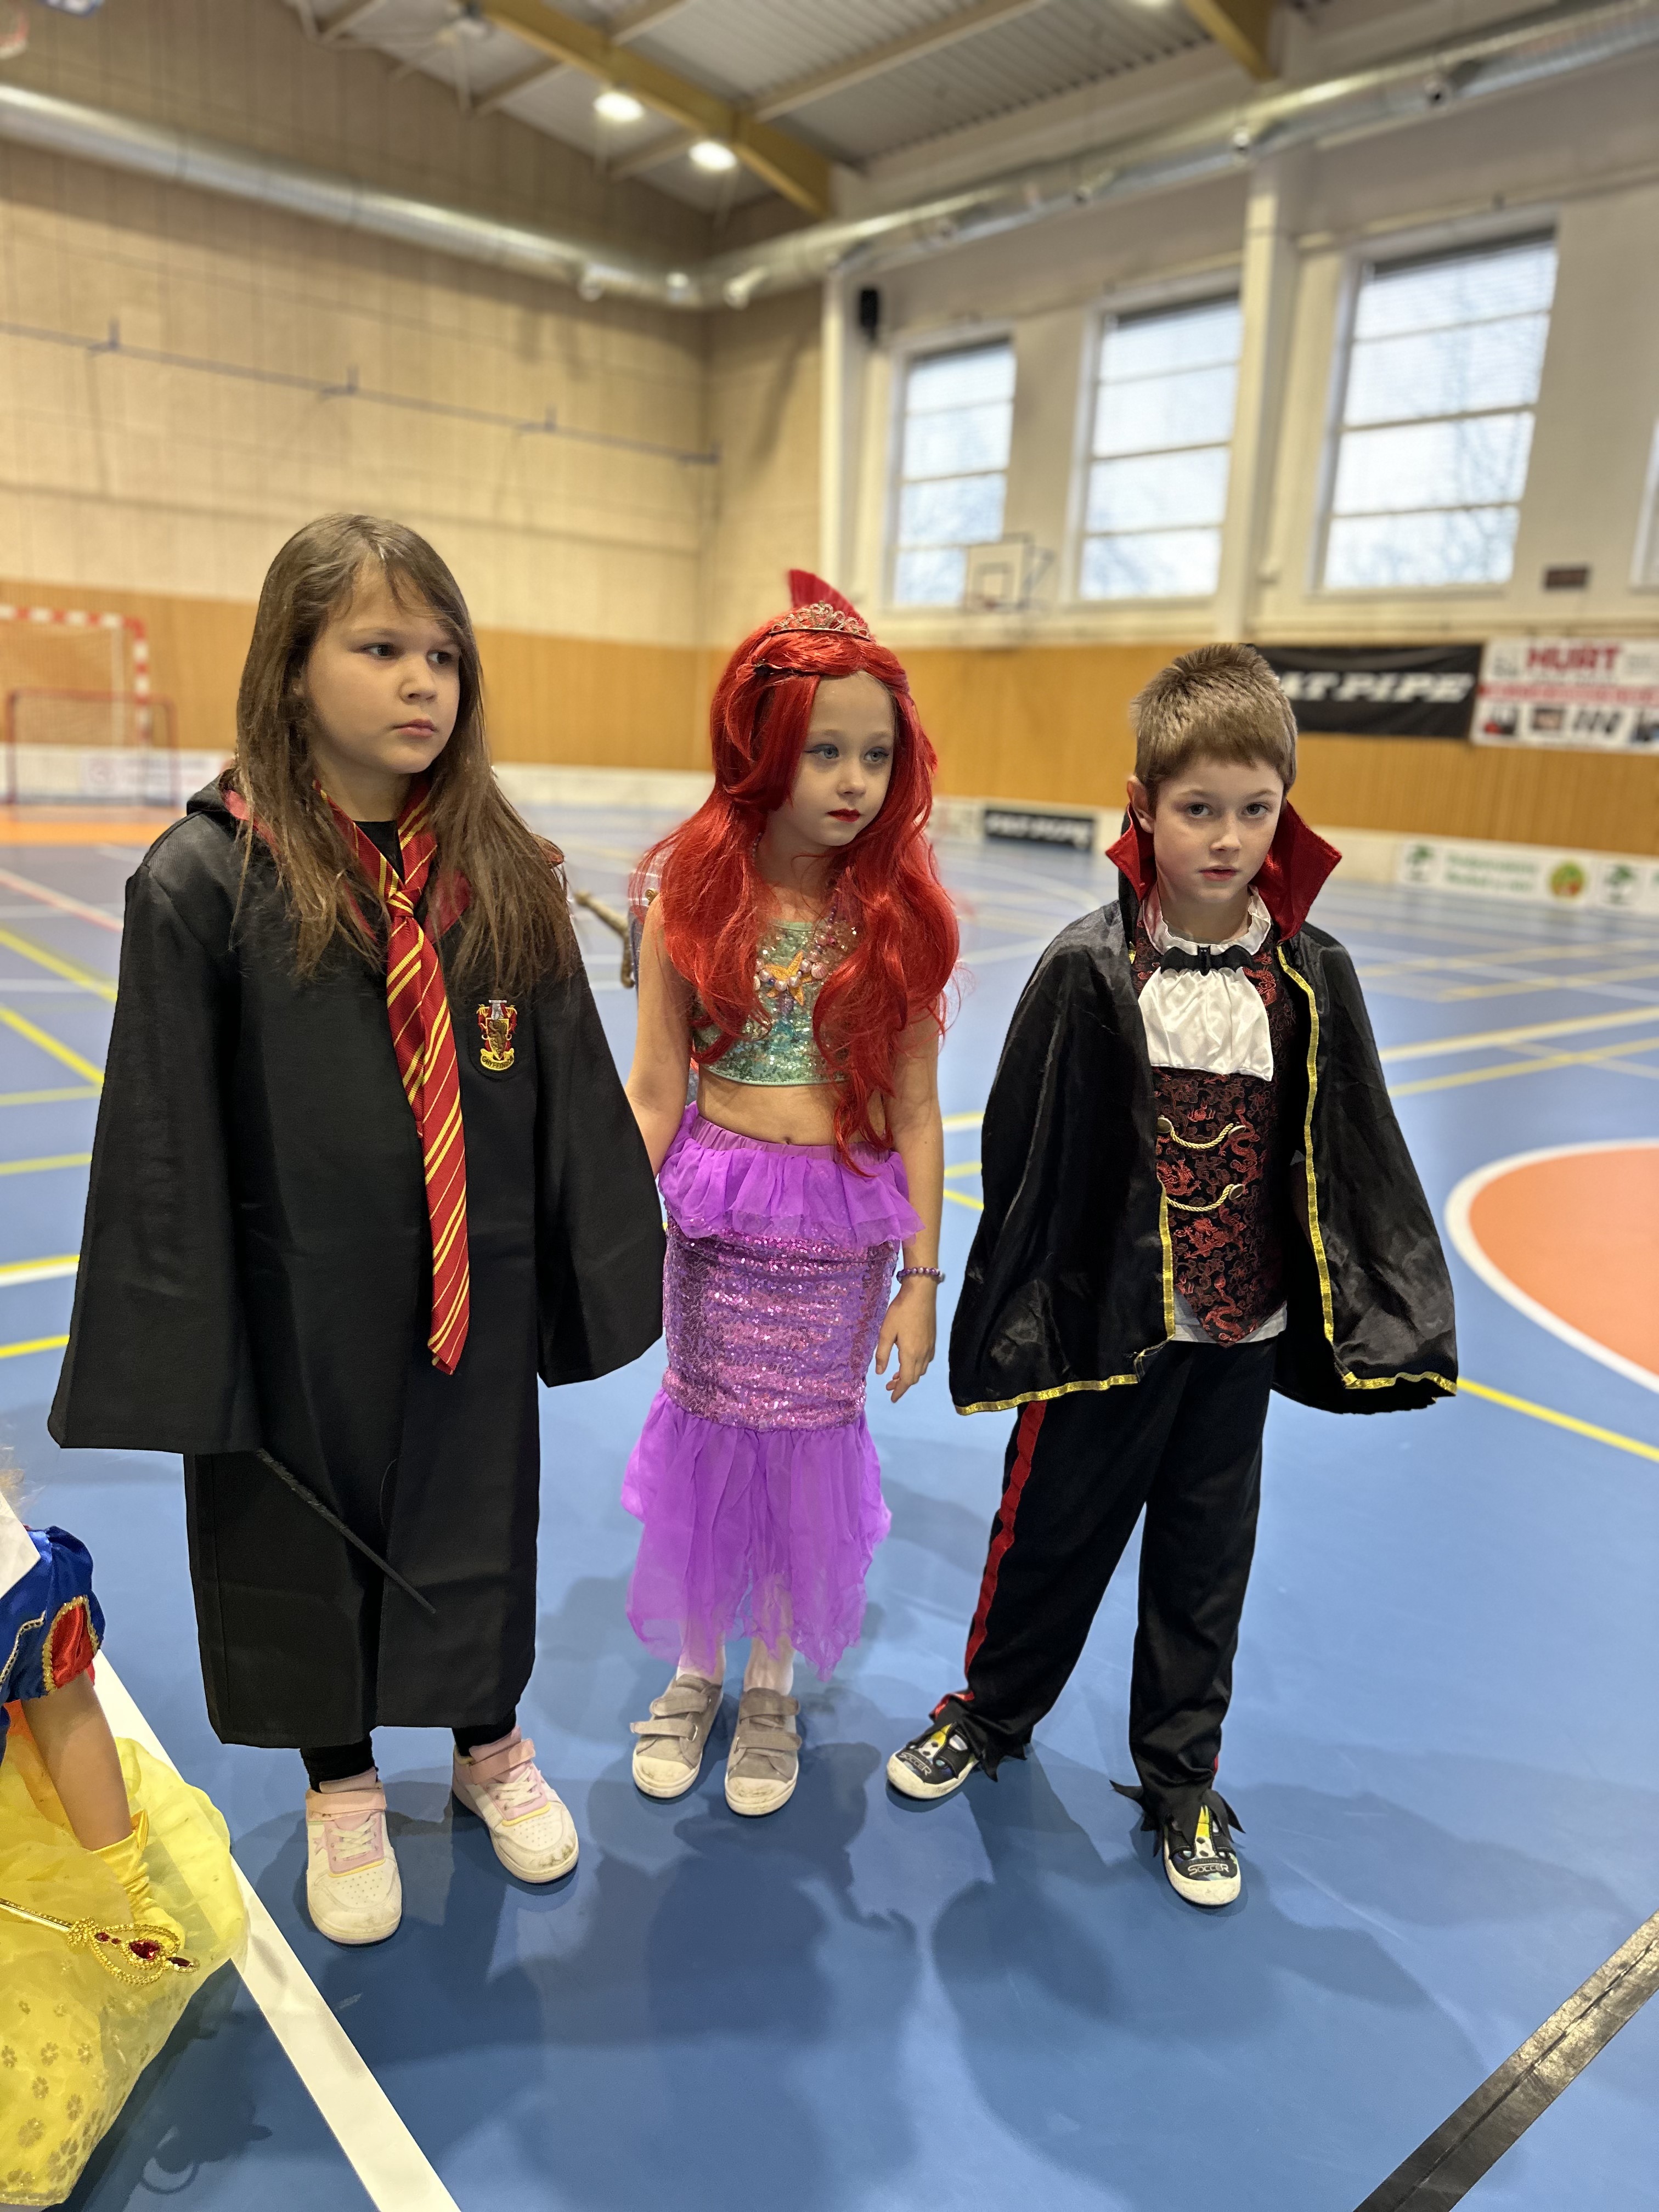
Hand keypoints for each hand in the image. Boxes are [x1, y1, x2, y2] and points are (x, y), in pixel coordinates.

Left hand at [875, 1278, 936, 1402]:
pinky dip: (916, 1367)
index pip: (906, 1380)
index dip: (899, 1391)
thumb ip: (882, 1354)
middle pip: (915, 1377)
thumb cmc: (900, 1311)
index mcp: (911, 1354)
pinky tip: (908, 1360)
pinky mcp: (932, 1340)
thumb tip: (879, 1372)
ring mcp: (930, 1347)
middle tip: (889, 1385)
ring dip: (910, 1376)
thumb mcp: (886, 1332)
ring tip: (896, 1375)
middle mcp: (923, 1354)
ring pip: (921, 1370)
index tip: (892, 1398)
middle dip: (902, 1384)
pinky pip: (926, 1361)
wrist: (921, 1293)